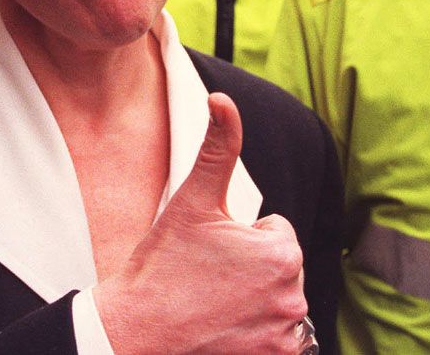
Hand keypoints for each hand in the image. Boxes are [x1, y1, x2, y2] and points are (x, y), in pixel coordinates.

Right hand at [94, 93, 307, 353]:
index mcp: (281, 251)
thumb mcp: (192, 200)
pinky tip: (224, 330)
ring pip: (277, 300)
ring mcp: (286, 333)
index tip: (209, 254)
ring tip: (212, 305)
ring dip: (254, 301)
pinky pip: (278, 336)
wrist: (135, 332)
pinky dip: (257, 333)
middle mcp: (294, 295)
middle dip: (249, 270)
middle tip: (207, 279)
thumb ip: (217, 147)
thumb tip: (222, 99)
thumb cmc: (161, 265)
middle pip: (278, 268)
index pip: (274, 232)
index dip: (239, 238)